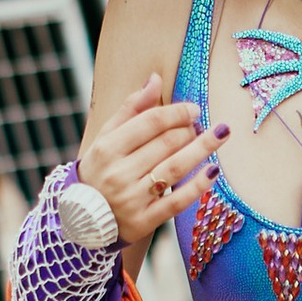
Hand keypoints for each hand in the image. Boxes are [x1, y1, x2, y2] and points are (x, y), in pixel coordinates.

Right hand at [79, 69, 222, 263]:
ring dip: (202, 149)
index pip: (151, 122)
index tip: (194, 109)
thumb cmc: (100, 170)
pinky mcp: (144, 221)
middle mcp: (118, 173)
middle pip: (166, 144)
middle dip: (189, 130)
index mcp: (108, 148)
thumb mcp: (106, 137)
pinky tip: (213, 171)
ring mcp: (132, 199)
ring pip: (175, 169)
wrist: (81, 218)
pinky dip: (198, 186)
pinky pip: (177, 201)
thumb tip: (155, 79)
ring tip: (219, 135)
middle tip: (199, 126)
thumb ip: (131, 108)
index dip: (178, 112)